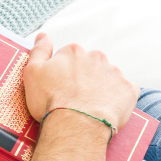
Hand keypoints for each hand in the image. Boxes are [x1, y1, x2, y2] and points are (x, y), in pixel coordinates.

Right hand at [24, 33, 138, 131]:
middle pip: (90, 66)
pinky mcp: (129, 90)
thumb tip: (43, 36)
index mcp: (74, 52)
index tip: (59, 87)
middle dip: (84, 79)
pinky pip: (125, 91)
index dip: (63, 73)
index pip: (69, 57)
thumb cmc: (51, 101)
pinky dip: (117, 99)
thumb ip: (38, 51)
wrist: (76, 125)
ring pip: (107, 78)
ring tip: (89, 107)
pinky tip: (106, 110)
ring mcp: (115, 73)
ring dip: (101, 88)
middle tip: (74, 98)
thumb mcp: (32, 73)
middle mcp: (96, 57)